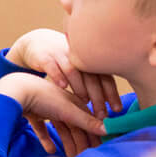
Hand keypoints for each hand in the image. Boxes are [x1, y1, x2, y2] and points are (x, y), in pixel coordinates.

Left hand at [0, 72, 106, 156]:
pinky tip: (50, 150)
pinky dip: (46, 139)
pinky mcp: (32, 114)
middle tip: (84, 156)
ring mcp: (46, 109)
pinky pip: (42, 128)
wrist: (15, 90)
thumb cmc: (44, 97)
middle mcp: (61, 104)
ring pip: (60, 128)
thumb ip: (86, 121)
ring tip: (71, 155)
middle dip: (80, 141)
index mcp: (72, 102)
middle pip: (74, 126)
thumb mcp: (68, 110)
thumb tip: (107, 130)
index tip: (99, 148)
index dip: (93, 134)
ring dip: (67, 142)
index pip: (87, 120)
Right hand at [5, 28, 122, 117]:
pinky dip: (57, 75)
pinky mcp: (44, 56)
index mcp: (90, 60)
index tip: (116, 109)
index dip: (111, 93)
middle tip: (101, 114)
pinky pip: (52, 66)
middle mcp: (78, 57)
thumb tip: (110, 105)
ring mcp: (61, 55)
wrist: (39, 42)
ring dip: (80, 87)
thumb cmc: (65, 61)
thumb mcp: (81, 67)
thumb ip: (94, 82)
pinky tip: (62, 87)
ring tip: (84, 102)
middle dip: (98, 96)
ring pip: (73, 71)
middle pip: (91, 76)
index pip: (105, 77)